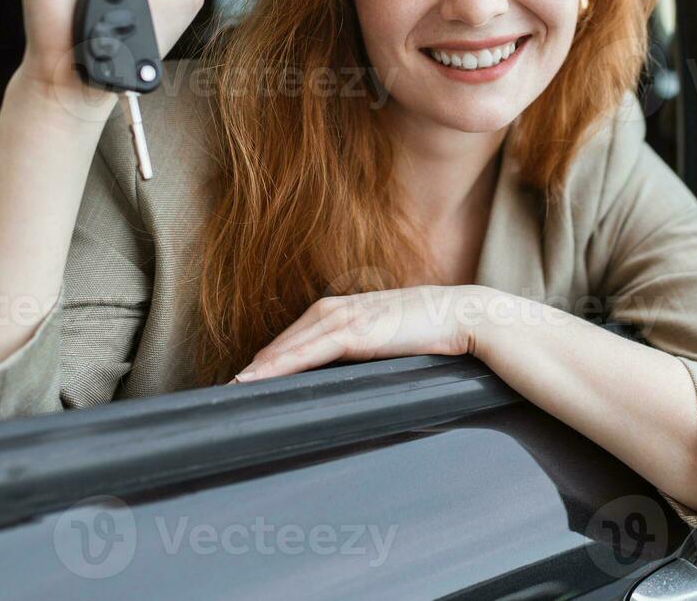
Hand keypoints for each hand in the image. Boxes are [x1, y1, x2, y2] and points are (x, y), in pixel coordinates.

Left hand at [229, 285, 499, 381]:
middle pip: (289, 338)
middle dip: (260, 363)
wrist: (465, 317)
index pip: (301, 335)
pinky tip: (265, 375)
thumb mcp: (394, 340)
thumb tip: (358, 372)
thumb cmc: (435, 332)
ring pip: (294, 343)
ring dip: (263, 365)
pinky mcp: (359, 330)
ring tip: (238, 386)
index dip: (275, 356)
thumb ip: (372, 348)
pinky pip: (312, 348)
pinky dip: (284, 362)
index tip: (252, 377)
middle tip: (231, 387)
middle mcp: (342, 309)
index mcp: (349, 310)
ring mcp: (349, 317)